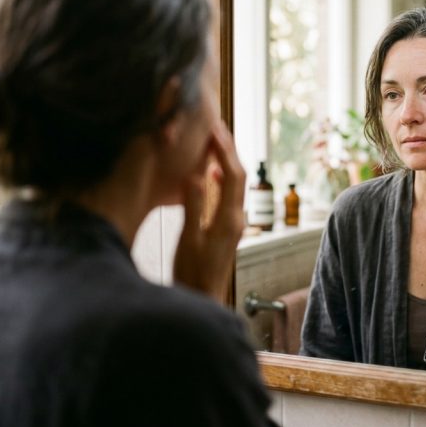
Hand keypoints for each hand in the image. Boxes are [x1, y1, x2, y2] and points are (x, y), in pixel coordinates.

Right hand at [173, 121, 245, 302]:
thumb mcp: (187, 240)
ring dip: (225, 161)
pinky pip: (227, 194)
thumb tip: (197, 175)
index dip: (225, 150)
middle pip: (238, 176)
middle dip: (228, 150)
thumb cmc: (191, 275)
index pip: (233, 175)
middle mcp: (236, 219)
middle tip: (215, 127)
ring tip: (212, 142)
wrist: (201, 299)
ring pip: (234, 184)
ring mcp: (233, 223)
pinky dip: (220, 177)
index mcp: (229, 219)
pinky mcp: (226, 228)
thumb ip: (193, 207)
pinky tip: (209, 171)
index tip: (214, 129)